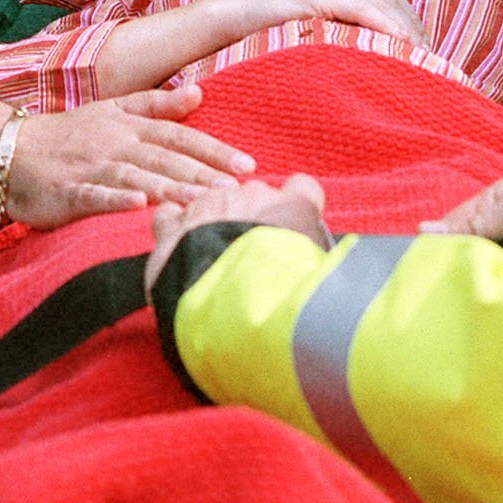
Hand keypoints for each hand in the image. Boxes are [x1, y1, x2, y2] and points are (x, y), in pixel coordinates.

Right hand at [5, 83, 255, 229]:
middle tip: (237, 190)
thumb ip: (156, 105)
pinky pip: (94, 195)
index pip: (179, 136)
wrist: (9, 149)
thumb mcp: (113, 111)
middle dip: (203, 173)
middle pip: (166, 158)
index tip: (247, 165)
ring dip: (171, 188)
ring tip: (202, 202)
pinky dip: (116, 200)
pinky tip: (139, 206)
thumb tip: (199, 92)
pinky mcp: (68, 191)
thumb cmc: (68, 135)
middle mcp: (115, 144)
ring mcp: (92, 167)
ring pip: (138, 177)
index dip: (214, 150)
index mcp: (129, 126)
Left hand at [146, 173, 330, 297]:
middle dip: (253, 222)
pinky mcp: (174, 225)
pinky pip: (170, 213)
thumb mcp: (323, 280)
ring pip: (214, 202)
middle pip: (255, 197)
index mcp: (293, 206)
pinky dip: (174, 227)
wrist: (234, 314)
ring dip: (215, 223)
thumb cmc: (287, 300)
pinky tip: (179, 249)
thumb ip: (320, 262)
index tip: (293, 232)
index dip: (297, 208)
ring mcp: (209, 205)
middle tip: (252, 260)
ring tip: (215, 260)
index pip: (303, 188)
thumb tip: (331, 271)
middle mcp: (252, 196)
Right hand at [230, 0, 429, 45]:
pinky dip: (385, 26)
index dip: (410, 21)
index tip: (426, 49)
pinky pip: (361, 9)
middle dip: (414, 28)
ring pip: (380, 3)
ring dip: (406, 30)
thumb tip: (374, 52)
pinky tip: (401, 44)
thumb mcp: (315, 24)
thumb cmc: (269, 29)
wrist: (227, 20)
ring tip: (423, 57)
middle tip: (432, 59)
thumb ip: (342, 28)